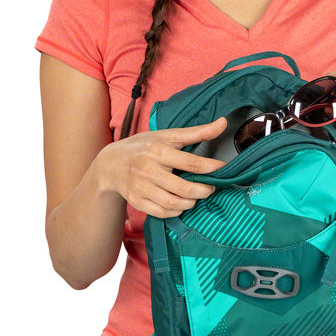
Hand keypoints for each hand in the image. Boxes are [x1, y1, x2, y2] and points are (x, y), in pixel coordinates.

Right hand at [98, 117, 228, 217]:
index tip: (223, 168)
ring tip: (196, 196)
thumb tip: (223, 123)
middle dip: (203, 190)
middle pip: (184, 188)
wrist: (111, 163)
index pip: (191, 163)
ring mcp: (141, 188)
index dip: (211, 168)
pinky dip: (176, 211)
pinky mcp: (137, 201)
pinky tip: (181, 203)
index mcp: (158, 151)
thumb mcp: (168, 135)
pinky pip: (162, 212)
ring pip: (174, 203)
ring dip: (191, 202)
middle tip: (210, 187)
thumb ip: (197, 132)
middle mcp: (149, 170)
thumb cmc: (144, 146)